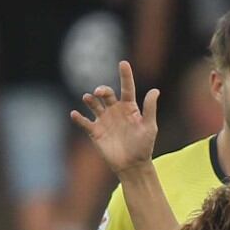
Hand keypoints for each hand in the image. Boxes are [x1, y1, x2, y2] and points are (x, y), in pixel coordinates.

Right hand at [71, 60, 159, 174]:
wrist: (132, 165)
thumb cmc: (144, 146)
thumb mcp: (149, 126)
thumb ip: (150, 108)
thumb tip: (155, 90)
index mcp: (130, 107)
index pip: (127, 87)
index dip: (125, 75)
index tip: (123, 63)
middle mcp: (115, 110)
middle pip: (107, 94)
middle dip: (102, 90)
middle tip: (99, 92)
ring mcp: (104, 120)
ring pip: (94, 105)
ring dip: (90, 100)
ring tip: (88, 98)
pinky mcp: (96, 132)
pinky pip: (85, 122)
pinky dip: (78, 118)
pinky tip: (74, 114)